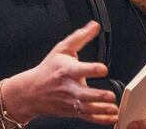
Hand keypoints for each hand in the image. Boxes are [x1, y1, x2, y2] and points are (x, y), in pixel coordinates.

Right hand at [4, 21, 118, 124]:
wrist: (32, 91)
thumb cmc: (49, 69)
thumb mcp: (62, 49)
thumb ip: (80, 37)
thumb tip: (94, 25)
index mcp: (66, 69)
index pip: (78, 69)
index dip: (91, 69)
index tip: (103, 69)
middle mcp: (68, 87)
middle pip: (82, 93)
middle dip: (97, 96)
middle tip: (110, 96)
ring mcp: (69, 101)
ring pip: (86, 108)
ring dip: (101, 110)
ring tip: (113, 109)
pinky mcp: (72, 111)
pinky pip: (87, 117)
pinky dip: (99, 120)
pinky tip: (111, 118)